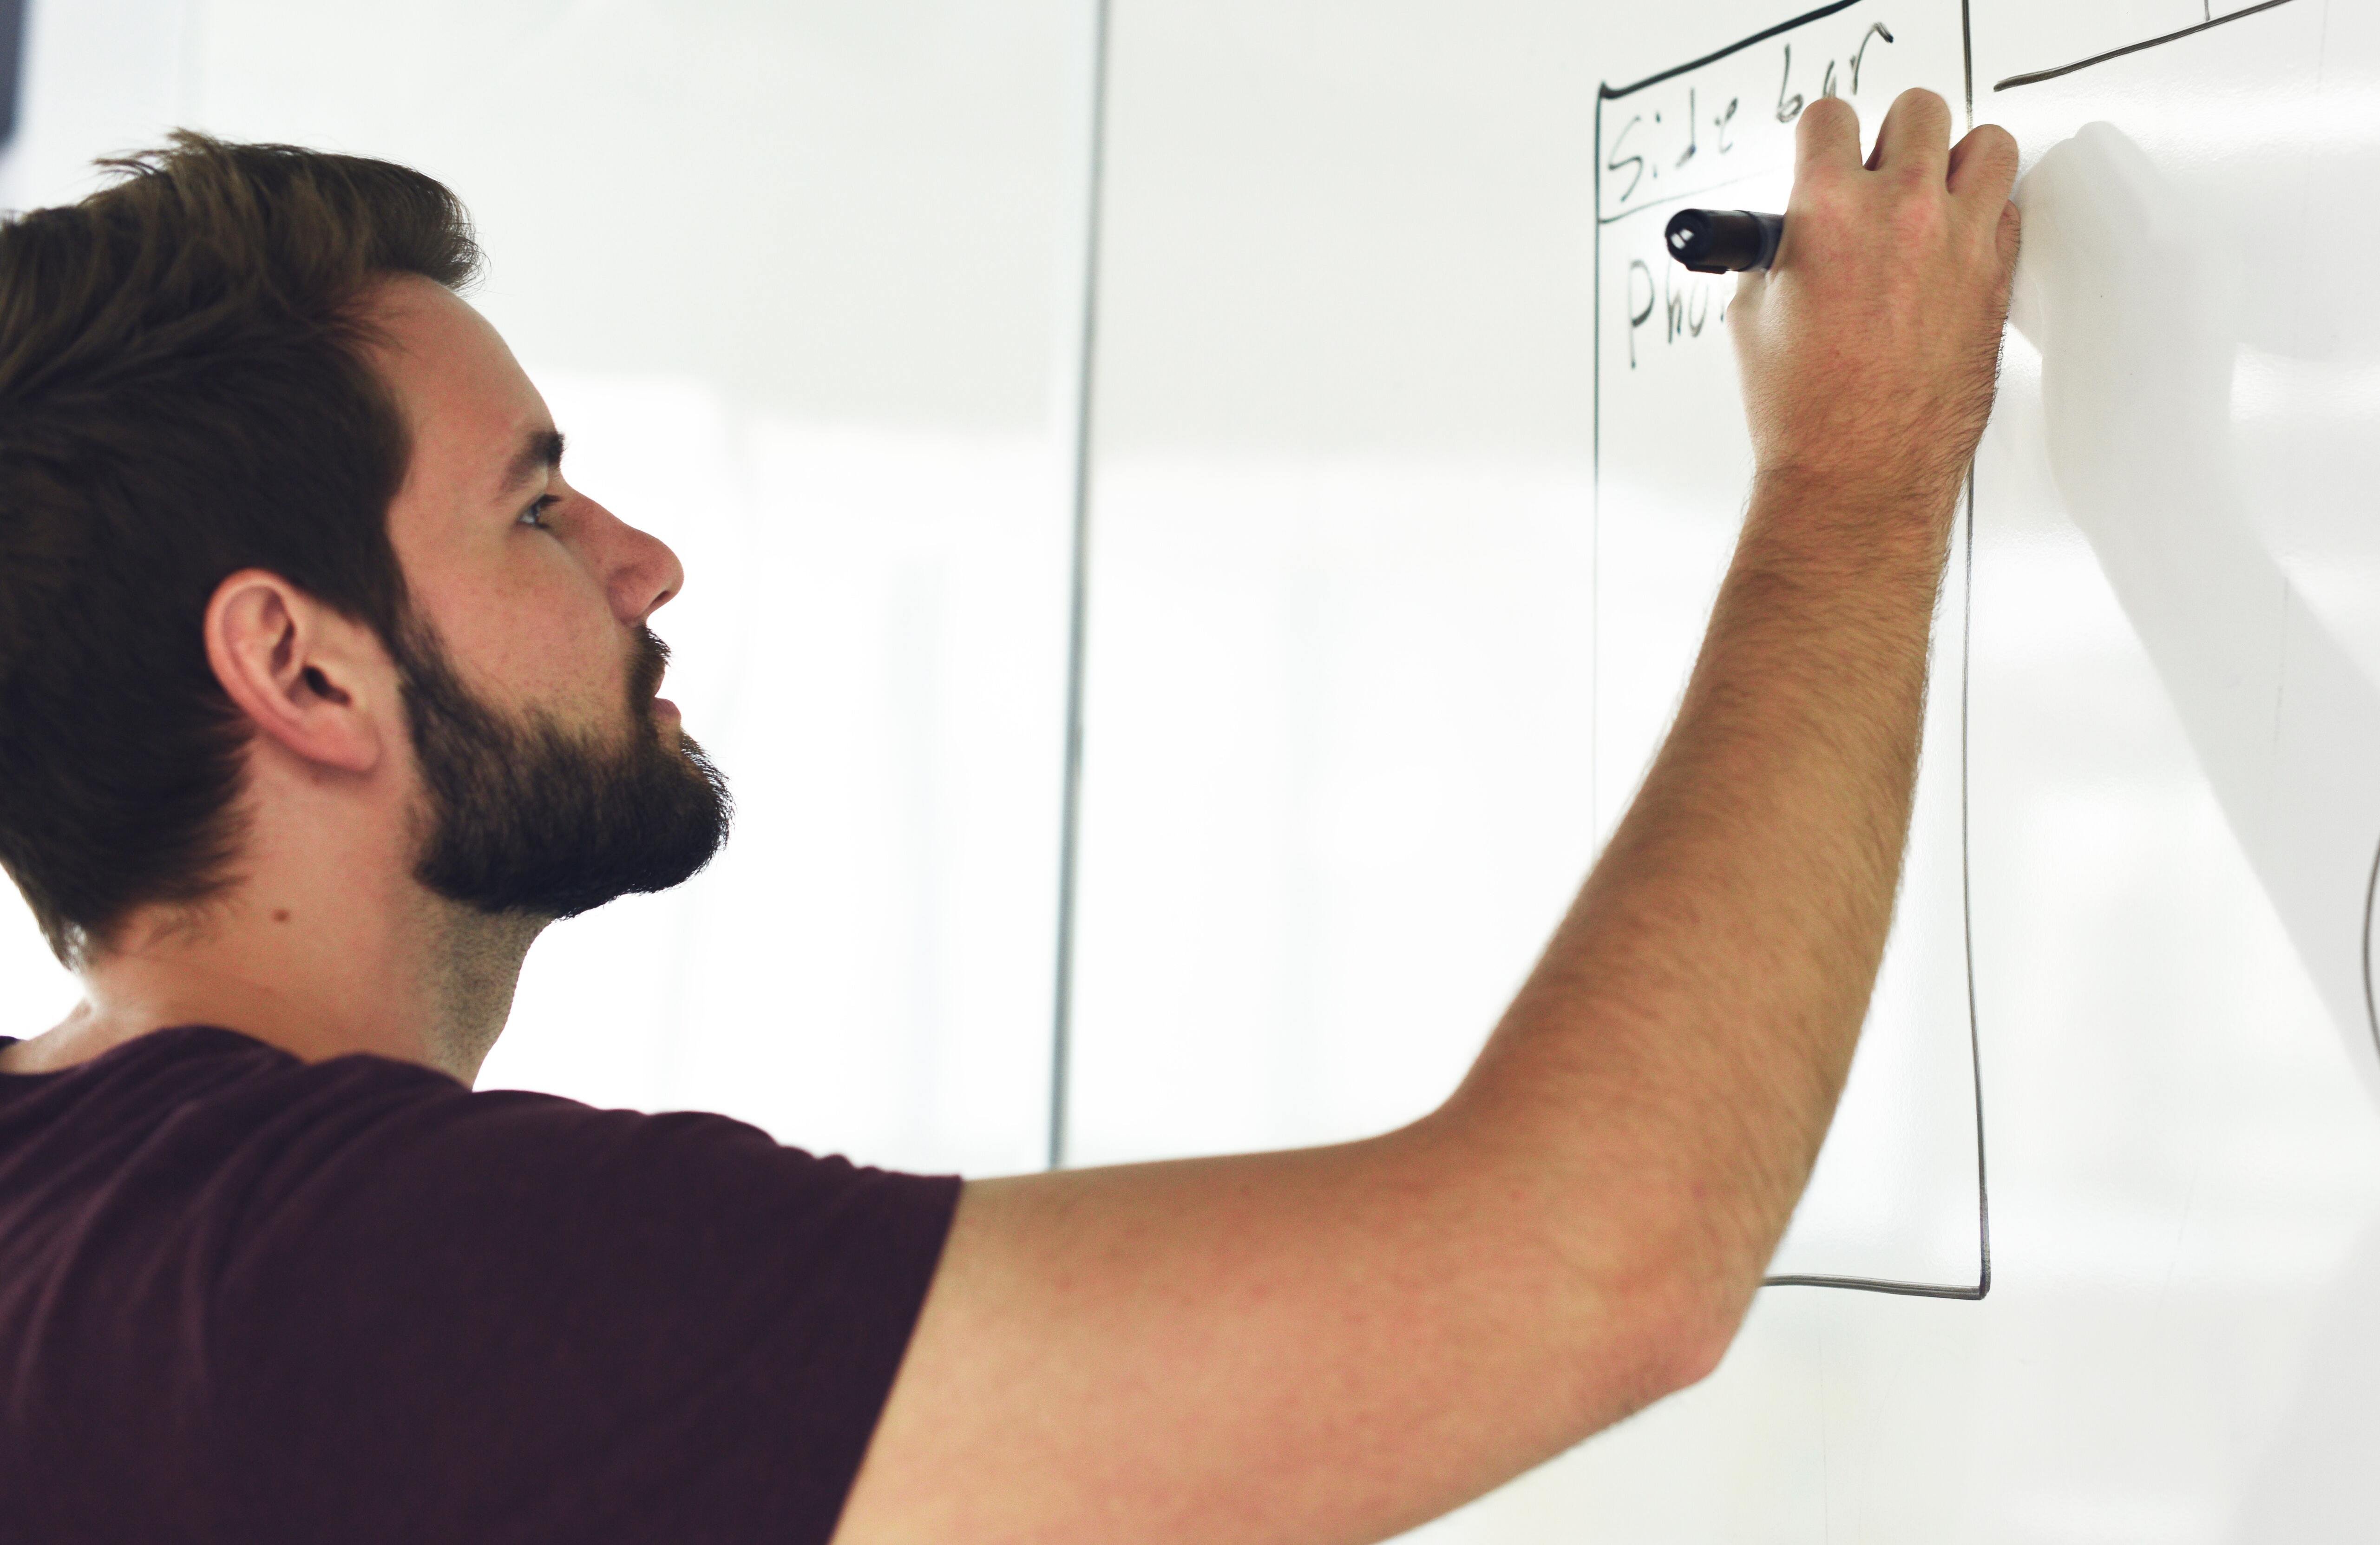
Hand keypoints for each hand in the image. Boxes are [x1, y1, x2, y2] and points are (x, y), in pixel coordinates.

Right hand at [1729, 89, 2019, 518]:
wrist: (1857, 472)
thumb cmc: (1804, 410)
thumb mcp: (1754, 314)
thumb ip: (1780, 249)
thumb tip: (1797, 228)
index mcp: (1828, 210)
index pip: (1831, 116)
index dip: (1822, 138)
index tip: (1824, 155)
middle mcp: (1901, 212)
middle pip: (1921, 110)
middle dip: (1896, 137)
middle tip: (1882, 174)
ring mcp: (1960, 241)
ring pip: (1989, 144)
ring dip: (1958, 161)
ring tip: (1933, 196)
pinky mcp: (1997, 277)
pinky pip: (2010, 210)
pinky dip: (1985, 217)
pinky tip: (1953, 247)